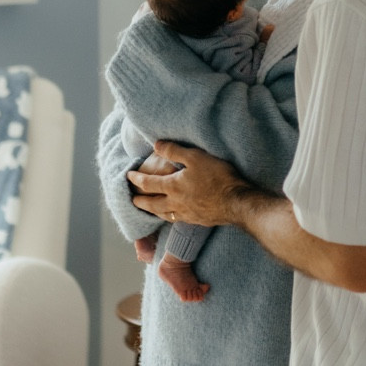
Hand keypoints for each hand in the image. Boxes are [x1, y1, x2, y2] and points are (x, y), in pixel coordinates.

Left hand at [127, 140, 246, 226]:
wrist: (236, 203)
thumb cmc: (217, 177)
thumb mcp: (195, 157)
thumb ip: (174, 151)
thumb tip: (156, 145)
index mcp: (173, 186)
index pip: (149, 183)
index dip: (137, 178)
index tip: (129, 176)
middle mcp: (176, 203)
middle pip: (152, 204)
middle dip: (140, 201)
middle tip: (132, 200)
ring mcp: (186, 214)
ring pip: (163, 214)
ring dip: (153, 211)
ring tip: (149, 210)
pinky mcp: (197, 220)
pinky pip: (177, 220)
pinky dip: (169, 217)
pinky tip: (173, 216)